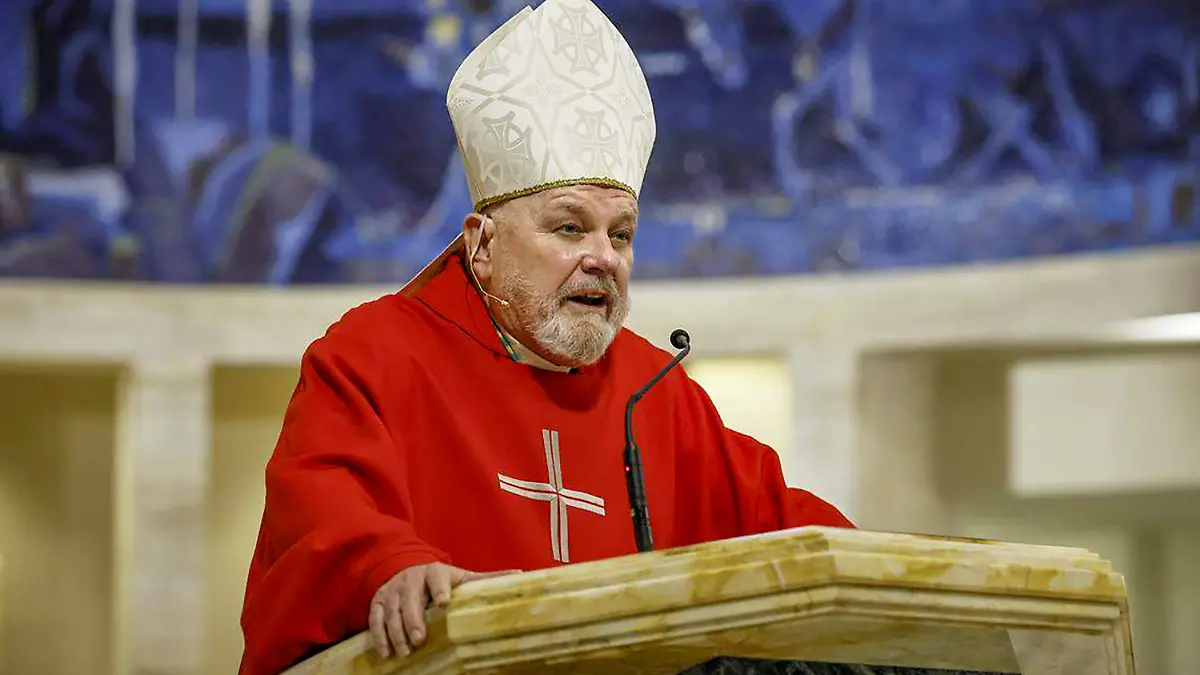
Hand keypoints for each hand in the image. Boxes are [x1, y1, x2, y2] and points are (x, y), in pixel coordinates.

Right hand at [368, 563, 518, 657]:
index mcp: (434, 572)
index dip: (440, 589)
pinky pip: (375, 618)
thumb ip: (486, 579)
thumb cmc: (439, 579)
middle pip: (411, 599)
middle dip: (414, 620)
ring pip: (392, 611)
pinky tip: (386, 652)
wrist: (404, 568)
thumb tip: (520, 574)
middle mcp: (411, 579)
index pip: (437, 578)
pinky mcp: (378, 601)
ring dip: (396, 633)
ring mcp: (393, 590)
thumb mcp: (461, 577)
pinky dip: (379, 636)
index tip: (443, 602)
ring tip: (405, 652)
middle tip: (420, 640)